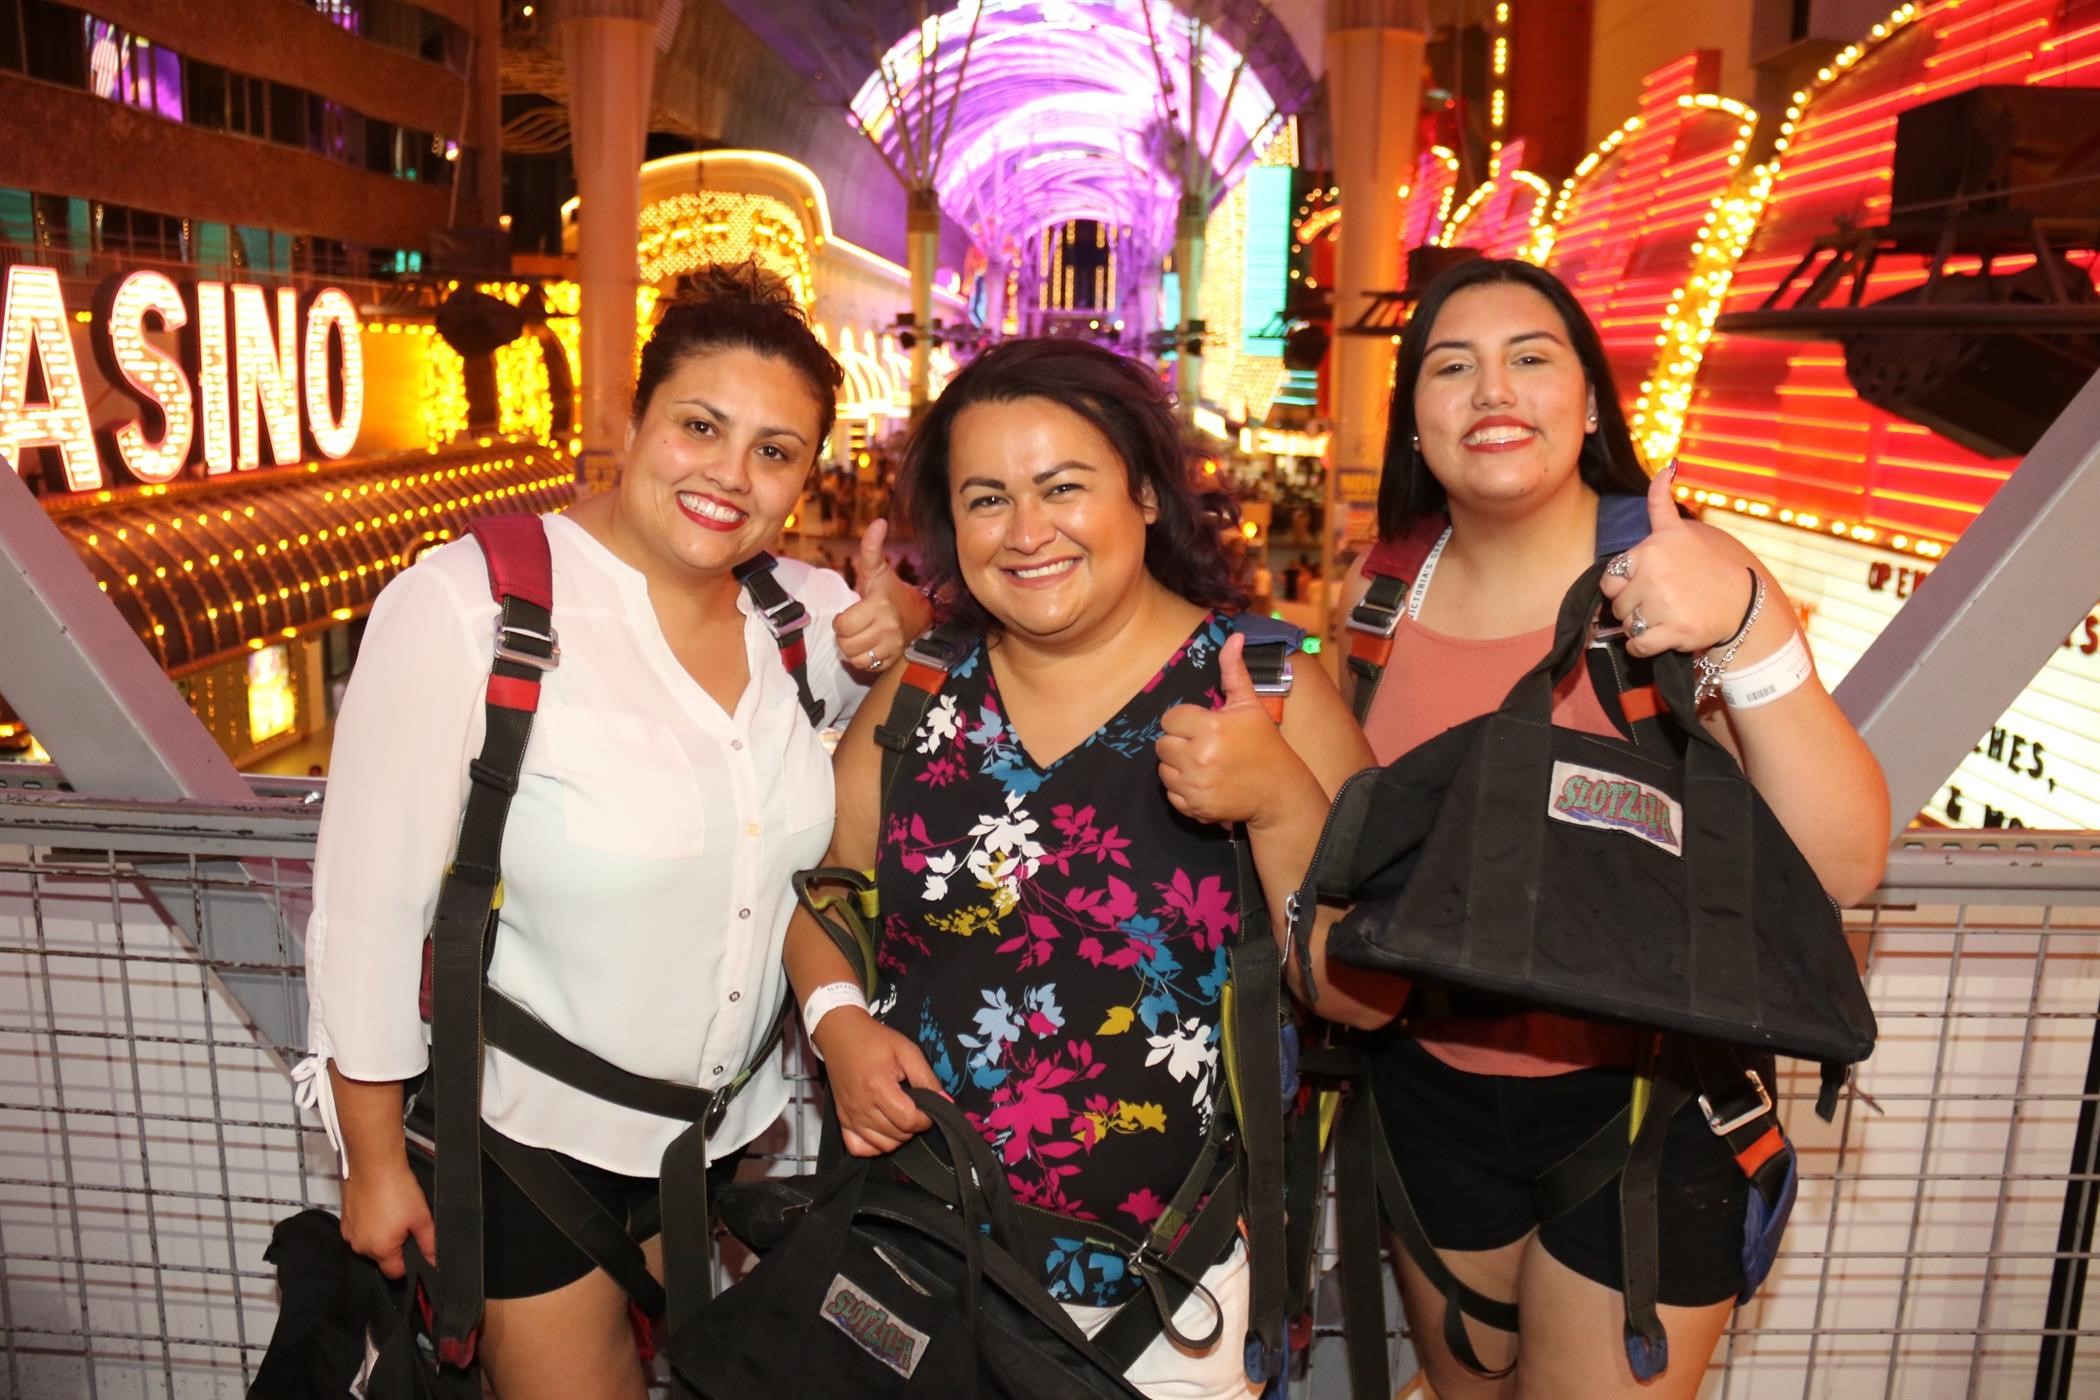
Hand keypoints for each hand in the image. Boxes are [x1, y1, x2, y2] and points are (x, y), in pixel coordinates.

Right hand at [339, 1152, 435, 1279]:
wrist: (374, 1165)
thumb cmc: (397, 1189)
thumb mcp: (421, 1218)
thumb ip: (429, 1243)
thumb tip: (433, 1261)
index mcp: (380, 1250)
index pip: (395, 1272)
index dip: (408, 1262)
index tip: (414, 1247)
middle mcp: (360, 1246)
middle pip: (381, 1258)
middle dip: (395, 1246)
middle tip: (404, 1223)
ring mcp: (350, 1233)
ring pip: (370, 1244)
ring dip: (380, 1235)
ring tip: (391, 1212)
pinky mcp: (344, 1221)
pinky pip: (360, 1231)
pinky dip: (369, 1225)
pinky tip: (379, 1208)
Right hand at [814, 1008, 941, 1155]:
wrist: (841, 1035)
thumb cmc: (875, 1040)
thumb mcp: (907, 1051)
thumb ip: (927, 1078)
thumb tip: (946, 1102)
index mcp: (878, 1087)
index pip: (908, 1120)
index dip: (925, 1119)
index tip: (928, 1107)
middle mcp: (861, 1106)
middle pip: (897, 1136)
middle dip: (913, 1127)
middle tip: (916, 1109)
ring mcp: (850, 1116)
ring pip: (882, 1146)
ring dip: (898, 1137)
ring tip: (901, 1117)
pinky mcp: (842, 1120)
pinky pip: (860, 1149)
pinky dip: (874, 1147)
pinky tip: (883, 1131)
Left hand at [834, 519, 909, 677]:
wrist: (920, 614)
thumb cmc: (891, 591)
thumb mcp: (878, 570)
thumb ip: (872, 548)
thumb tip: (878, 522)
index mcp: (879, 605)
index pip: (843, 626)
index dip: (841, 620)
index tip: (851, 612)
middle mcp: (887, 628)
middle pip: (846, 643)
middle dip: (845, 635)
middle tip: (854, 625)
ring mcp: (892, 646)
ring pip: (854, 657)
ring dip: (852, 648)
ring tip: (860, 636)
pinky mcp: (893, 660)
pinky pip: (865, 667)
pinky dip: (863, 660)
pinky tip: (868, 646)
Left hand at [1155, 633, 1296, 827]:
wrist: (1278, 790)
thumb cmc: (1264, 743)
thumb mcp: (1249, 705)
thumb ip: (1234, 671)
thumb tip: (1234, 636)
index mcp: (1210, 727)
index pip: (1170, 718)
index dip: (1184, 721)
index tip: (1202, 726)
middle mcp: (1199, 756)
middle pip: (1162, 744)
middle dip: (1178, 743)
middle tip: (1202, 745)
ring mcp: (1196, 784)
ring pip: (1163, 770)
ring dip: (1177, 766)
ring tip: (1202, 763)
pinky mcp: (1195, 807)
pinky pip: (1171, 794)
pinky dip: (1182, 789)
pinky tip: (1203, 782)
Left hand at [1597, 467, 1756, 658]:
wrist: (1741, 603)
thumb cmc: (1704, 567)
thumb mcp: (1680, 532)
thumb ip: (1660, 503)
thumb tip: (1666, 466)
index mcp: (1650, 550)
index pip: (1610, 579)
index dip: (1625, 586)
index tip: (1648, 584)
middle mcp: (1655, 574)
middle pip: (1617, 605)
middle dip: (1634, 608)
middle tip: (1662, 602)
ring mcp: (1664, 604)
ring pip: (1627, 626)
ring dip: (1642, 627)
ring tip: (1668, 615)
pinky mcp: (1674, 631)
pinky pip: (1638, 645)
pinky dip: (1644, 647)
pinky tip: (1664, 635)